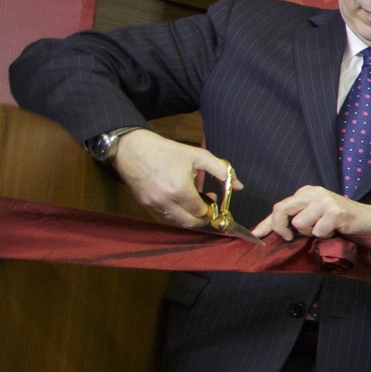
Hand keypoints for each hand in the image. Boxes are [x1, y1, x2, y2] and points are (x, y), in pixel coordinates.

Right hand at [111, 129, 236, 229]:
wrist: (131, 148)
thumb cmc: (166, 150)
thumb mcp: (198, 156)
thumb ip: (221, 171)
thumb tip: (238, 186)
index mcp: (179, 190)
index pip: (201, 212)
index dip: (211, 208)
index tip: (212, 197)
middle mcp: (165, 201)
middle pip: (190, 223)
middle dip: (202, 218)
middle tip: (207, 205)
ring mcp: (152, 204)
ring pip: (176, 221)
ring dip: (188, 215)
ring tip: (192, 199)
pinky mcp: (144, 204)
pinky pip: (164, 215)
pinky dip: (175, 212)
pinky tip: (178, 198)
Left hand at [254, 184, 370, 239]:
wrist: (370, 219)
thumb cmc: (342, 220)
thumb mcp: (315, 215)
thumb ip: (295, 219)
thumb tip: (269, 231)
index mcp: (307, 192)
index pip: (280, 207)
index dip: (267, 223)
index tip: (256, 234)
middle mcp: (313, 193)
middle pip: (282, 210)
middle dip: (280, 227)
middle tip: (290, 237)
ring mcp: (324, 201)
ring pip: (300, 224)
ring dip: (311, 233)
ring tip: (324, 229)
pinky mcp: (335, 212)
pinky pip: (318, 230)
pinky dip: (325, 235)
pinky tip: (335, 230)